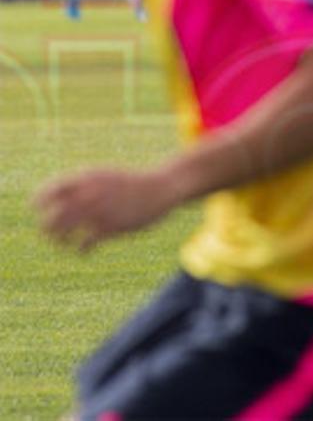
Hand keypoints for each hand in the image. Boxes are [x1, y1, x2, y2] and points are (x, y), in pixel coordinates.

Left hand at [35, 167, 174, 251]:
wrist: (161, 187)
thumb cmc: (130, 183)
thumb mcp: (104, 176)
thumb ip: (82, 184)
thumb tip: (59, 194)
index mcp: (86, 178)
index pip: (50, 191)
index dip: (39, 202)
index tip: (39, 211)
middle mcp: (89, 193)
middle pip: (52, 215)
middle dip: (46, 228)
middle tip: (52, 234)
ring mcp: (99, 211)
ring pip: (63, 231)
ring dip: (59, 241)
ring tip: (65, 244)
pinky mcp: (110, 227)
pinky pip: (84, 244)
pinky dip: (80, 250)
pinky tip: (85, 250)